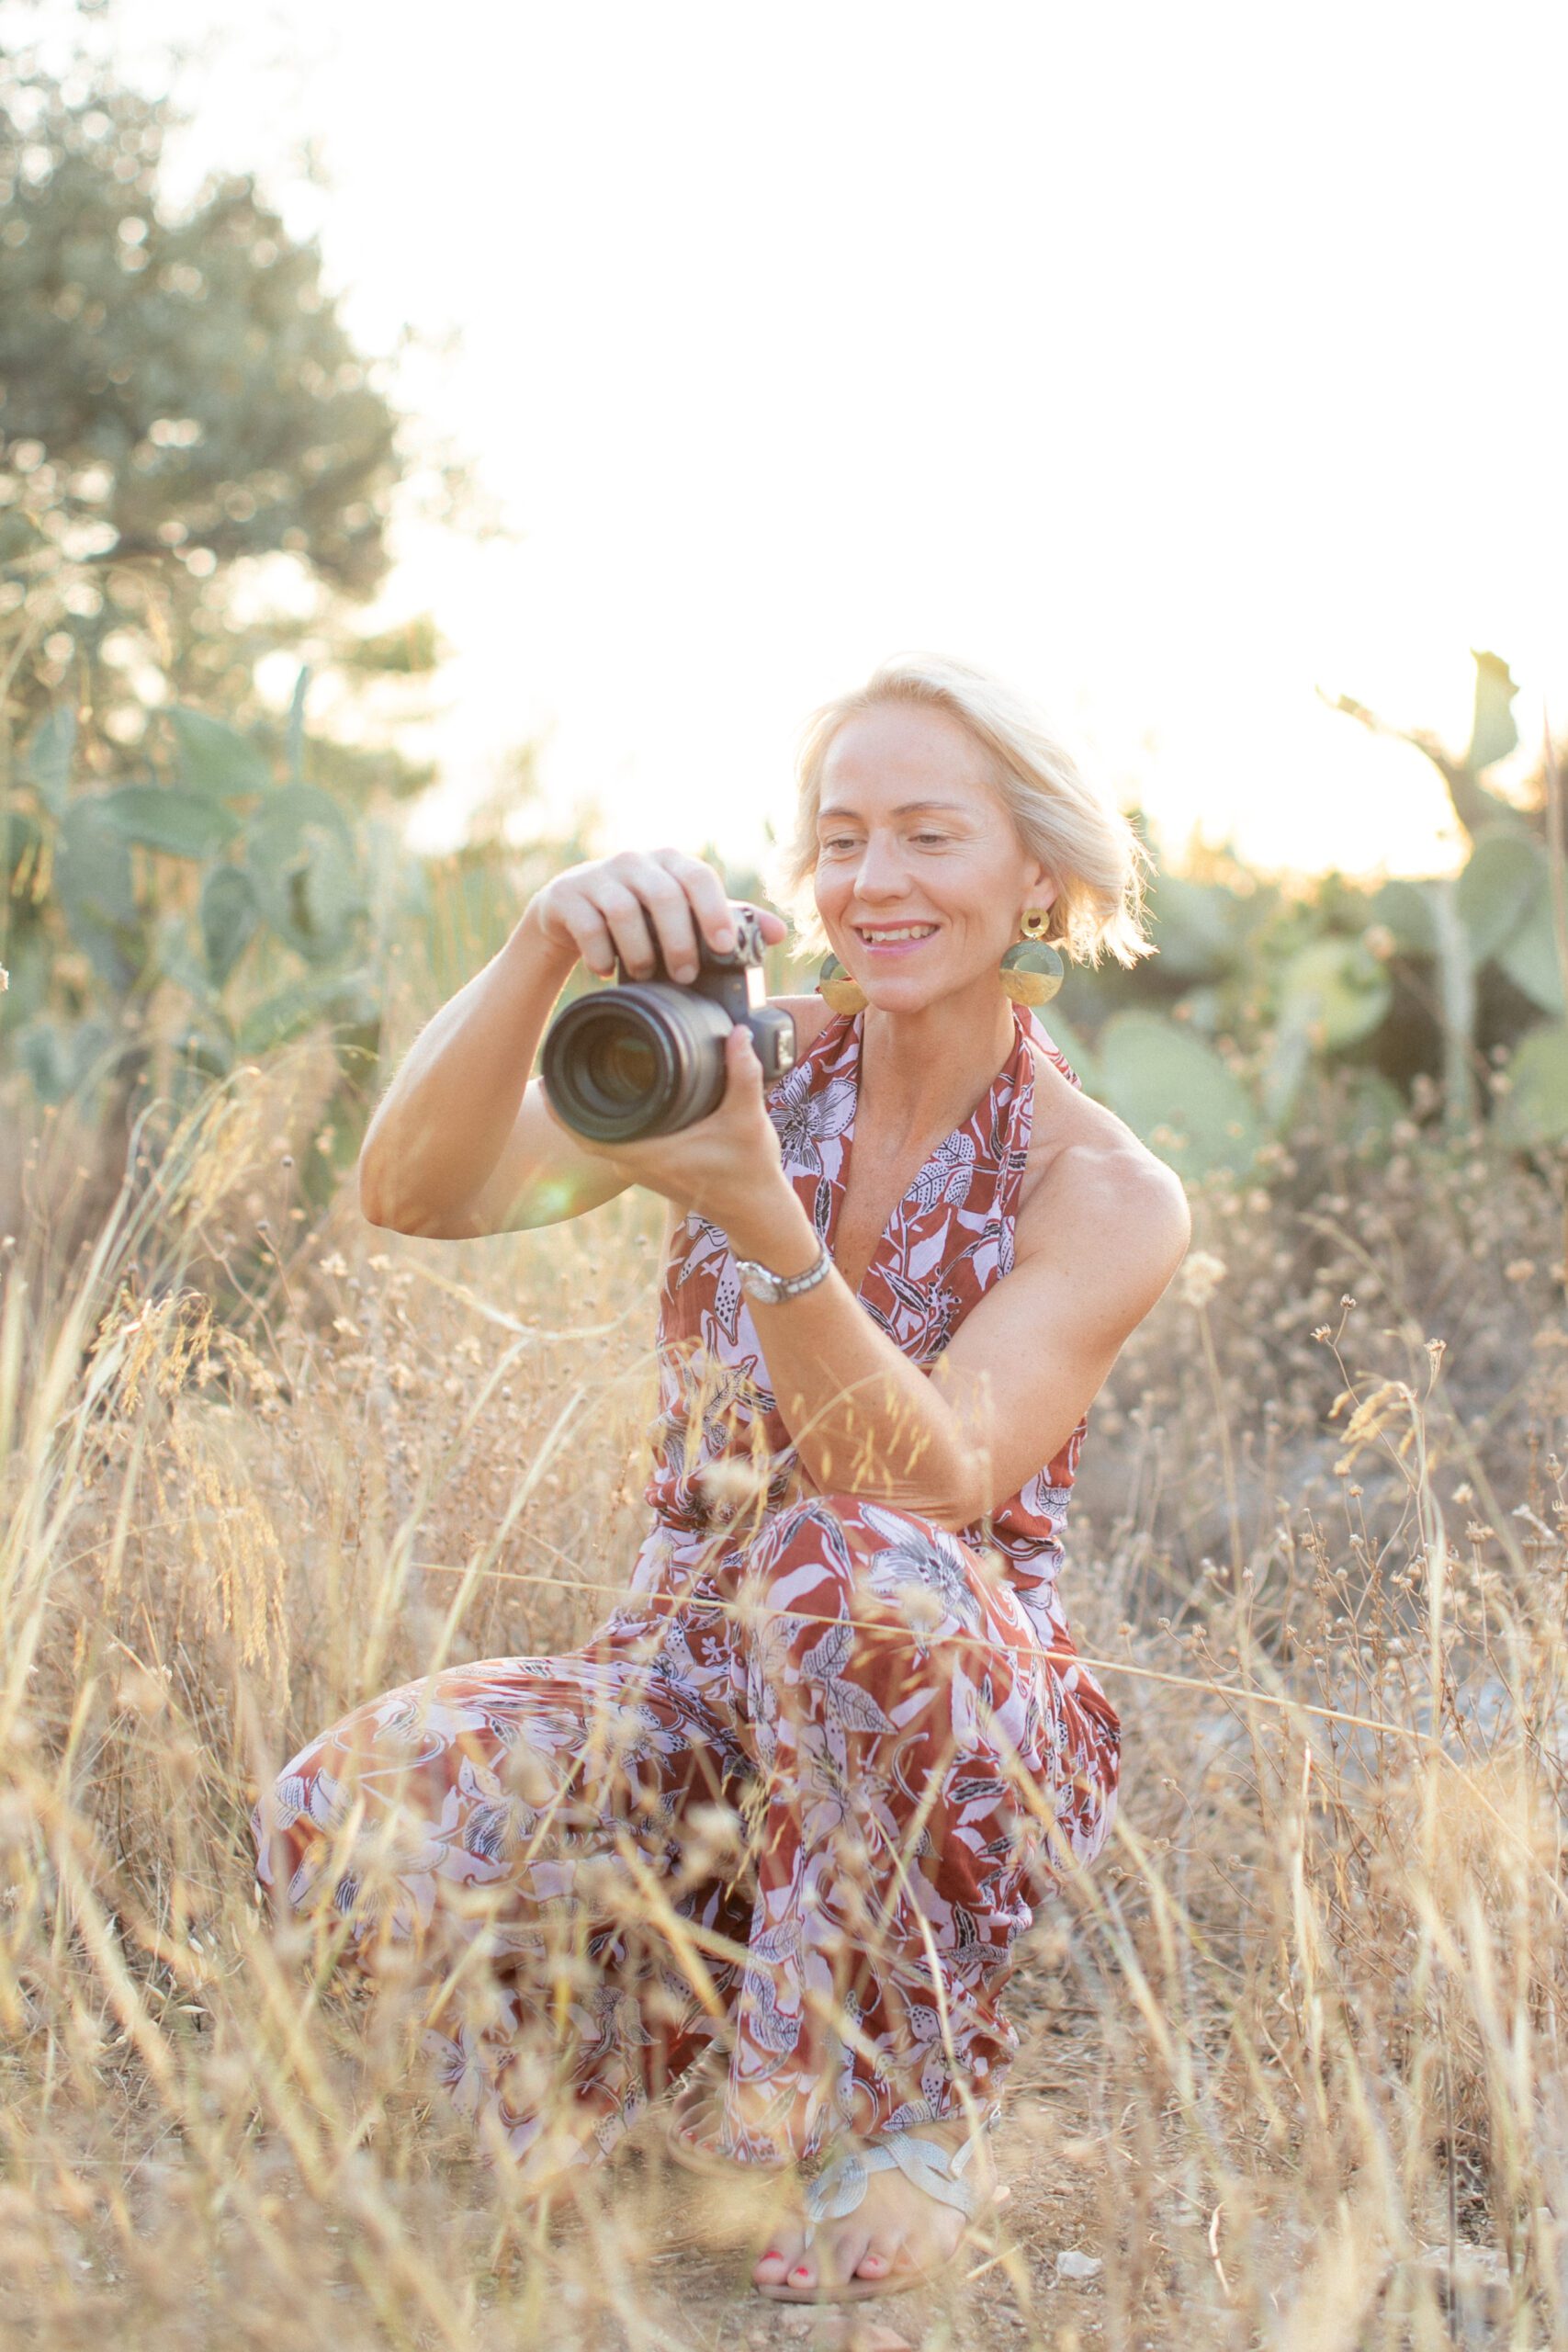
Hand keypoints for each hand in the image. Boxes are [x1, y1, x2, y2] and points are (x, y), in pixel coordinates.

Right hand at [523, 848, 787, 983]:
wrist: (570, 912)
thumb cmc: (640, 914)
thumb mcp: (683, 913)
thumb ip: (727, 920)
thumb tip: (777, 933)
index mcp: (670, 863)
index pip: (698, 876)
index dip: (713, 911)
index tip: (723, 947)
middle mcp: (635, 861)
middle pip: (663, 895)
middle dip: (679, 940)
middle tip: (686, 976)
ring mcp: (598, 875)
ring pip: (623, 911)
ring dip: (640, 951)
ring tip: (647, 975)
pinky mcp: (566, 895)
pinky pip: (588, 925)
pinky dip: (601, 953)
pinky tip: (606, 970)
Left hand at [560, 1025, 802, 1251]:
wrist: (755, 1212)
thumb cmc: (750, 1171)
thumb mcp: (749, 1119)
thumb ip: (744, 1074)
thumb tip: (738, 1033)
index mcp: (649, 1154)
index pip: (584, 1132)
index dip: (560, 1106)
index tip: (548, 1073)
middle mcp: (637, 1165)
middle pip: (581, 1132)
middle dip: (566, 1098)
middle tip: (557, 1059)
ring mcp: (640, 1169)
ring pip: (595, 1138)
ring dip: (582, 1110)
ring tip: (575, 1069)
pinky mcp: (649, 1169)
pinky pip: (611, 1142)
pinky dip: (602, 1121)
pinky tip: (607, 1093)